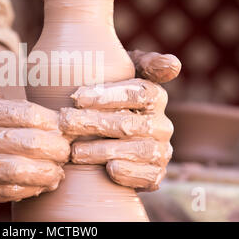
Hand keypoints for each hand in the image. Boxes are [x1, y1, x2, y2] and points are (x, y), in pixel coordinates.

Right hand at [0, 91, 69, 220]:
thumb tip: (35, 112)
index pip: (19, 112)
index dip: (48, 120)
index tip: (64, 125)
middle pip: (20, 141)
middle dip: (52, 147)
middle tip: (66, 151)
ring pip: (13, 169)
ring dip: (43, 172)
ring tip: (58, 172)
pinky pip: (0, 192)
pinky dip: (25, 190)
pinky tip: (39, 186)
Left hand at [59, 51, 180, 191]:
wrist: (102, 134)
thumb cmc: (107, 96)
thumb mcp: (121, 73)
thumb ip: (143, 61)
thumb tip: (172, 65)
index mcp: (155, 96)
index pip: (138, 93)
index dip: (108, 95)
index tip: (78, 97)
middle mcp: (162, 124)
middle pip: (130, 123)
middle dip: (94, 122)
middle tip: (65, 122)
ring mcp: (160, 150)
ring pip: (136, 150)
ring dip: (103, 150)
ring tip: (75, 151)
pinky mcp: (154, 174)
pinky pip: (147, 176)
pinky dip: (129, 173)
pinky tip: (109, 169)